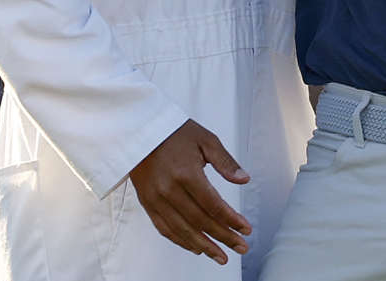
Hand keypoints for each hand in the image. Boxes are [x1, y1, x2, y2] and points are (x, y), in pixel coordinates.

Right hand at [129, 120, 252, 264]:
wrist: (139, 129)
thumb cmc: (174, 131)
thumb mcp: (205, 139)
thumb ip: (225, 162)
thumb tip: (244, 180)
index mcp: (186, 173)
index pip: (214, 205)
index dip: (232, 221)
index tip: (246, 230)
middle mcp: (169, 189)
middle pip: (201, 221)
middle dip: (224, 237)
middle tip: (241, 247)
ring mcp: (156, 198)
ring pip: (183, 230)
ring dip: (205, 246)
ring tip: (221, 256)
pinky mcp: (147, 202)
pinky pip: (165, 228)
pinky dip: (181, 241)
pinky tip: (196, 248)